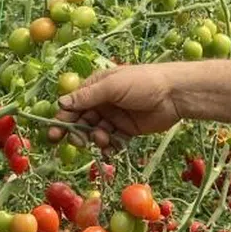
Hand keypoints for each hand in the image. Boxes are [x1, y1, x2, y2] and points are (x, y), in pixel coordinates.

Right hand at [47, 64, 181, 147]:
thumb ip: (87, 97)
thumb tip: (60, 103)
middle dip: (77, 132)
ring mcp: (114, 117)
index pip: (73, 105)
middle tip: (78, 143)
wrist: (175, 94)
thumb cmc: (143, 82)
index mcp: (96, 87)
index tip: (55, 134)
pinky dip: (109, 146)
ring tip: (103, 139)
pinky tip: (110, 149)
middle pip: (82, 121)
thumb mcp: (112, 86)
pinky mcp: (127, 130)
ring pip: (96, 132)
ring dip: (95, 139)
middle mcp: (102, 102)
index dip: (63, 119)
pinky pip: (112, 141)